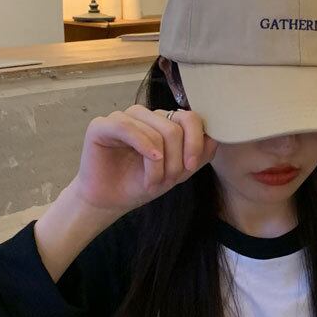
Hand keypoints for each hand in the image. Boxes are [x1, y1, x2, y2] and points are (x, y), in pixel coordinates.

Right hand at [70, 105, 217, 214]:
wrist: (111, 201)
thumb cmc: (141, 183)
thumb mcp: (177, 172)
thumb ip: (198, 155)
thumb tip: (214, 138)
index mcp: (162, 121)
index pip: (190, 118)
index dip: (195, 142)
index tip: (191, 166)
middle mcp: (144, 115)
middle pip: (174, 127)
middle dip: (176, 159)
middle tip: (168, 181)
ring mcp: (123, 118)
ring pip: (155, 130)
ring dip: (159, 163)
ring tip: (152, 182)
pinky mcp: (102, 125)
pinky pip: (128, 127)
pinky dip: (143, 145)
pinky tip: (150, 160)